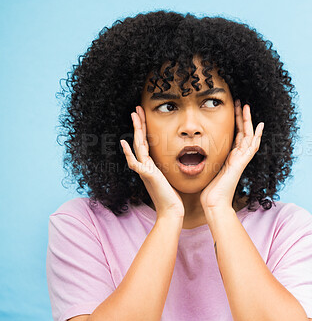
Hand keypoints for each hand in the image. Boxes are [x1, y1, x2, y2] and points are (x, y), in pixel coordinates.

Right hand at [120, 106, 184, 221]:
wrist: (171, 211)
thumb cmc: (172, 197)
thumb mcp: (171, 177)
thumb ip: (168, 167)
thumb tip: (178, 158)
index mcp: (151, 165)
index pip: (146, 142)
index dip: (145, 129)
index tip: (144, 116)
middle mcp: (145, 166)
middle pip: (140, 140)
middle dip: (139, 124)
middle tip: (136, 109)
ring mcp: (144, 170)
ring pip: (138, 146)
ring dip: (136, 130)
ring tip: (134, 116)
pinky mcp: (147, 176)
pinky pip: (135, 163)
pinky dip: (128, 153)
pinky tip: (124, 143)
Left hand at [200, 100, 263, 211]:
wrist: (214, 203)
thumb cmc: (209, 191)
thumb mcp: (206, 170)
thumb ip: (206, 161)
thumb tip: (195, 155)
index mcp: (229, 159)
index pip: (236, 137)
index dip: (236, 123)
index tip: (234, 110)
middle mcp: (237, 158)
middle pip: (243, 133)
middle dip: (242, 118)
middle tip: (242, 103)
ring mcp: (240, 161)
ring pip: (248, 136)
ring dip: (248, 121)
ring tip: (247, 107)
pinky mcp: (241, 164)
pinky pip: (251, 147)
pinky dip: (257, 136)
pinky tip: (259, 126)